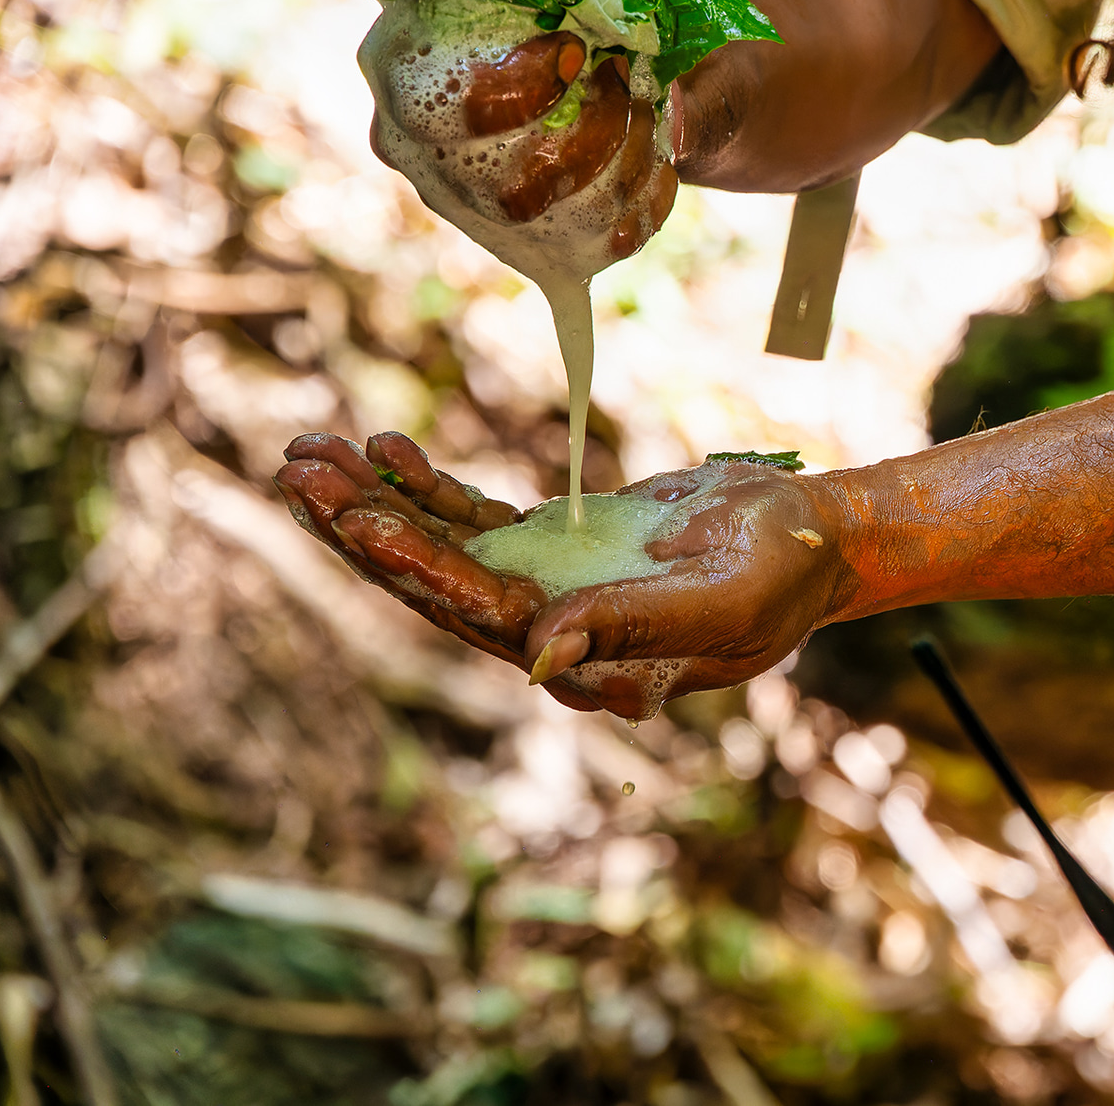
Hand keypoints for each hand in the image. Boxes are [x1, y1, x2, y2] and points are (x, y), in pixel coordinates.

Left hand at [274, 433, 851, 718]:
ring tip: (309, 454)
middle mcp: (553, 638)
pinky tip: (384, 448)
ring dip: (376, 503)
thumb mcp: (723, 602)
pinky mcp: (553, 551)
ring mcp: (548, 592)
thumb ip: (636, 626)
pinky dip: (427, 487)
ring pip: (441, 551)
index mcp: (591, 664)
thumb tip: (539, 654)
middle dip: (365, 528)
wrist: (813, 544)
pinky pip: (474, 520)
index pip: (485, 617)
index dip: (419, 568)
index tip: (360, 518)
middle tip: (300, 471)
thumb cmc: (781, 575)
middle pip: (438, 585)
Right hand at [363, 0, 676, 273]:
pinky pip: (598, 242)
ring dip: (619, 164)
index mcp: (405, 65)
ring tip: (649, 105)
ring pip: (556, 225)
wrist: (618, 32)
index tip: (579, 51)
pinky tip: (663, 151)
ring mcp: (479, 204)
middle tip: (624, 80)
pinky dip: (645, 198)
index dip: (514, 91)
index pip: (433, 107)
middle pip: (501, 191)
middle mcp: (425, 149)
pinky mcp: (538, 235)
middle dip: (584, 141)